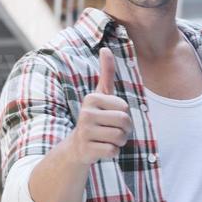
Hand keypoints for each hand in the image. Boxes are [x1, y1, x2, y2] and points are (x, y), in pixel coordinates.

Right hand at [72, 48, 132, 164]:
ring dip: (119, 142)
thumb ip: (106, 72)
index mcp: (92, 99)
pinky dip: (112, 152)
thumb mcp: (100, 94)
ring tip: (108, 139)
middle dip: (125, 130)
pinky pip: (113, 151)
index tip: (112, 117)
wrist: (77, 147)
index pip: (125, 107)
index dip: (124, 115)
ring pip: (120, 137)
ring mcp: (85, 132)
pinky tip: (101, 149)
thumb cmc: (95, 117)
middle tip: (113, 131)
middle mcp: (86, 113)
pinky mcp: (86, 149)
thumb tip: (105, 48)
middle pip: (125, 122)